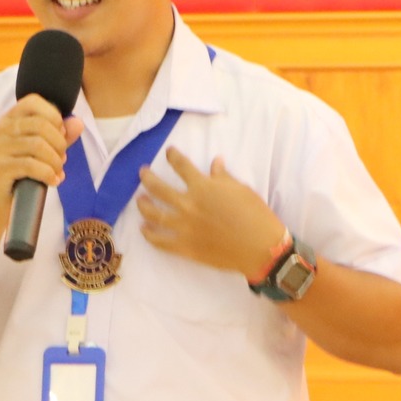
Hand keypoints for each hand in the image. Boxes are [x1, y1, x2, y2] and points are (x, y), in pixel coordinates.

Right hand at [0, 96, 81, 212]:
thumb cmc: (19, 177)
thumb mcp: (41, 154)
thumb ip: (59, 137)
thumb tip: (78, 123)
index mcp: (6, 121)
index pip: (32, 101)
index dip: (53, 115)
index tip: (60, 135)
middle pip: (40, 124)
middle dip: (59, 143)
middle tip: (62, 159)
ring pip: (37, 145)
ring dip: (55, 161)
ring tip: (57, 172)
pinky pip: (31, 165)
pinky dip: (48, 174)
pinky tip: (53, 181)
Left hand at [136, 147, 286, 280]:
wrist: (260, 247)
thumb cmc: (255, 214)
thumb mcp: (240, 189)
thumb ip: (223, 176)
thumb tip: (215, 162)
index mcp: (202, 187)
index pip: (181, 166)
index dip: (173, 156)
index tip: (169, 152)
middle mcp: (188, 205)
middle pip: (158, 188)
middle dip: (147, 178)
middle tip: (142, 173)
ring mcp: (183, 228)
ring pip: (154, 214)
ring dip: (144, 206)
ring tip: (139, 200)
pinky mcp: (185, 248)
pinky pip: (160, 241)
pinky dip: (149, 235)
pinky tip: (144, 229)